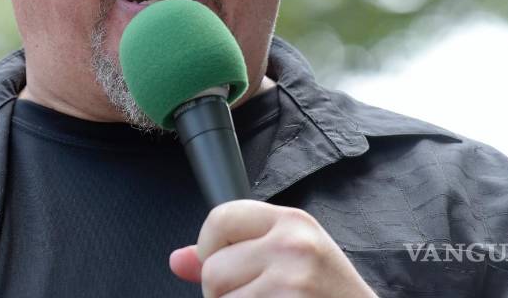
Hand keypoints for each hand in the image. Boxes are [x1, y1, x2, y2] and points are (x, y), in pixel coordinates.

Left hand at [169, 200, 376, 297]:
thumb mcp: (291, 261)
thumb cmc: (329, 297)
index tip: (227, 267)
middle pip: (213, 271)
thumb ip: (234, 254)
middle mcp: (293, 246)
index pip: (219, 218)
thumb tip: (178, 260)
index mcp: (293, 223)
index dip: (210, 249)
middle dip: (224, 295)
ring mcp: (292, 284)